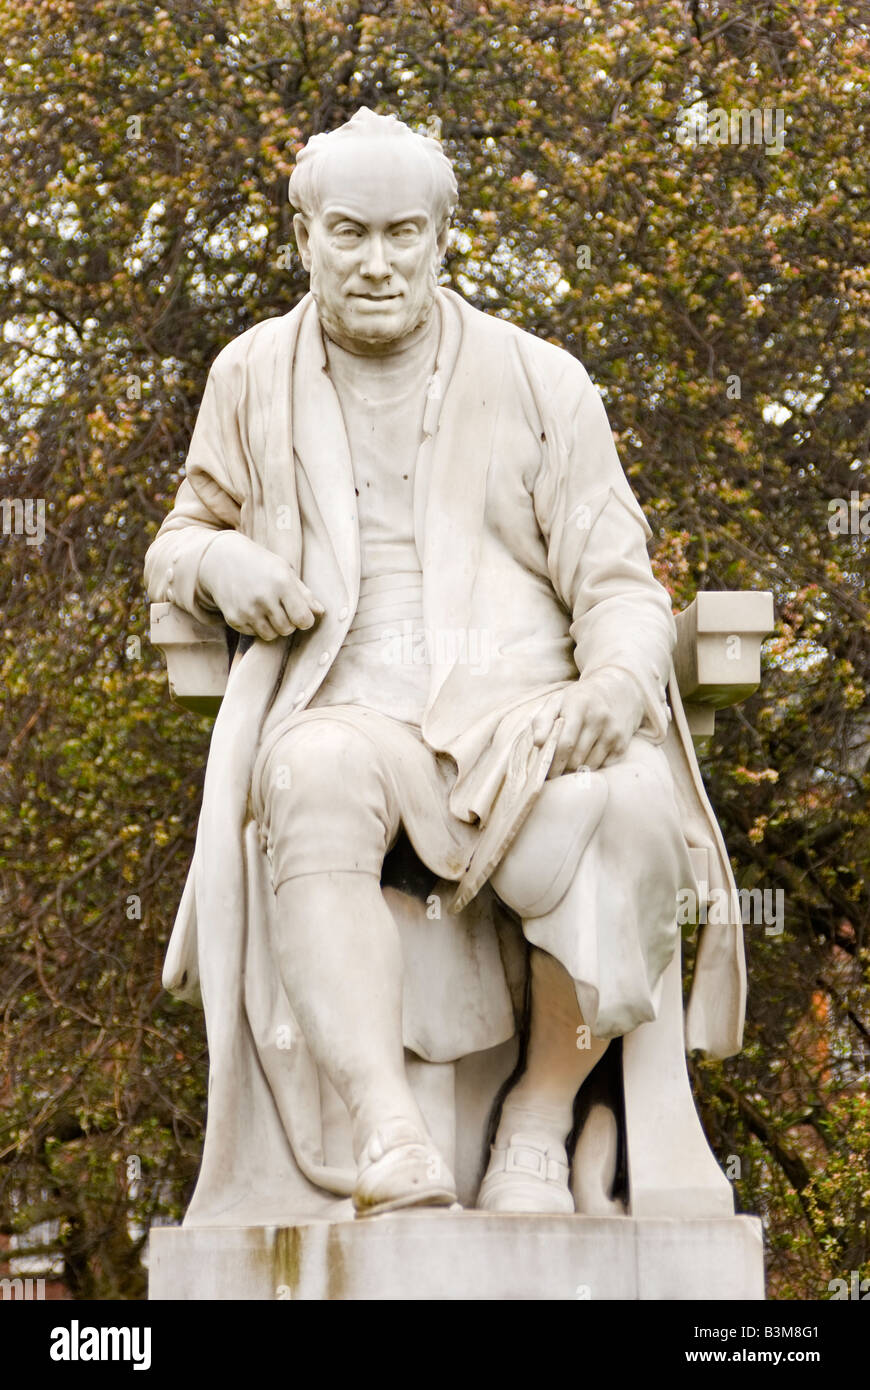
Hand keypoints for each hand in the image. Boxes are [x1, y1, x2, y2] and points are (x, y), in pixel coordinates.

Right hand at [198, 531, 324, 640]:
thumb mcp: (284, 571)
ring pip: (271, 635)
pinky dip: (256, 626)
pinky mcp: (233, 619)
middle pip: (287, 629)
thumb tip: (321, 612)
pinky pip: (254, 634)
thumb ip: (304, 593)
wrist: (222, 560)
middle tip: (281, 608)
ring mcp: (247, 610)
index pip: (303, 619)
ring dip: (273, 626)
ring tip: (267, 609)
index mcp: (281, 583)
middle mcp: (264, 598)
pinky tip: (252, 609)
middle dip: (288, 622)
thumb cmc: (260, 564)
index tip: (301, 613)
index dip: (305, 619)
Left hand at [531, 670, 644, 776]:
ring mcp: (613, 732)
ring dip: (576, 769)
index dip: (553, 761)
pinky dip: (592, 766)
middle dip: (562, 768)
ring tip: (568, 764)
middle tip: (554, 772)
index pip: (565, 743)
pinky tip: (586, 758)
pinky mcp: (623, 743)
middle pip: (576, 758)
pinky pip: (603, 766)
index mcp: (579, 706)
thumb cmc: (580, 698)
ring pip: (589, 765)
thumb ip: (542, 720)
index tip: (545, 772)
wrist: (618, 689)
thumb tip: (537, 743)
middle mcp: (599, 718)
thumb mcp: (558, 700)